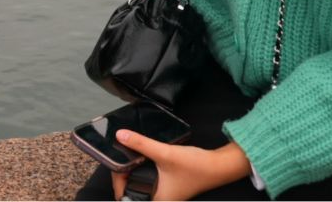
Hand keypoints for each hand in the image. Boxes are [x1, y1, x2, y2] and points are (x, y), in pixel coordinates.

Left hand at [110, 130, 250, 200]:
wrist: (217, 166)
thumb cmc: (195, 166)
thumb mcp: (165, 153)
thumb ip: (142, 144)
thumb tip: (120, 135)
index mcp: (157, 199)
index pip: (126, 196)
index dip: (116, 180)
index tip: (114, 162)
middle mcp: (159, 199)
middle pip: (131, 189)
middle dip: (122, 172)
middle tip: (120, 154)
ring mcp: (164, 192)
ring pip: (139, 182)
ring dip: (132, 169)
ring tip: (128, 152)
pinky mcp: (167, 183)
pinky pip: (148, 177)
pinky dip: (142, 167)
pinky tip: (141, 154)